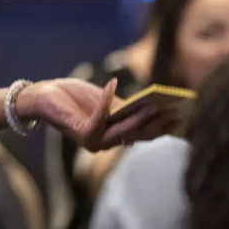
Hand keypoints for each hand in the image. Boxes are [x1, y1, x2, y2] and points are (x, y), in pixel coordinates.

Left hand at [15, 78, 168, 151]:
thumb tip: (153, 109)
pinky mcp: (81, 132)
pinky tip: (113, 84)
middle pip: (138, 135)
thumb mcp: (107, 101)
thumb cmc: (76, 97)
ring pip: (122, 132)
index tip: (182, 116)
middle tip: (174, 111)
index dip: (163, 127)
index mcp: (115, 136)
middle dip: (156, 123)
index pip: (145, 134)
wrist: (45, 96)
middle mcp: (106, 144)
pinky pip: (99, 118)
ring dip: (138, 118)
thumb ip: (126, 108)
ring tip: (152, 103)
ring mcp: (94, 141)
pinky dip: (107, 101)